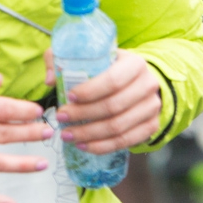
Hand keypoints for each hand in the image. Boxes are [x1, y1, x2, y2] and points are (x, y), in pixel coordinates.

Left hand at [45, 49, 161, 154]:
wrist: (136, 81)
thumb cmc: (107, 67)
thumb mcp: (87, 56)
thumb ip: (62, 59)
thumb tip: (50, 80)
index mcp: (134, 63)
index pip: (112, 81)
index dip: (89, 92)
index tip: (68, 97)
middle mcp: (148, 85)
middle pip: (113, 106)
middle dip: (83, 115)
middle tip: (61, 117)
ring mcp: (152, 107)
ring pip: (119, 127)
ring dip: (89, 134)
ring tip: (67, 135)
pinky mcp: (151, 126)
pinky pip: (126, 141)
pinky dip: (102, 146)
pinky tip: (84, 145)